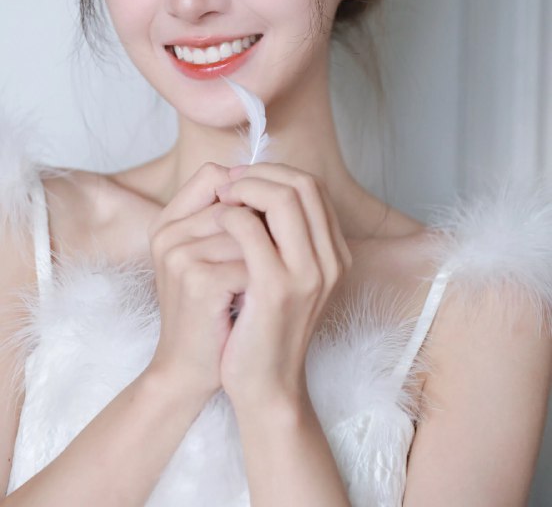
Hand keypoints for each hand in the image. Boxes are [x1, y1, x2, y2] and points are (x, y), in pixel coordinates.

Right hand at [146, 163, 247, 401]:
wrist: (190, 370)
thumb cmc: (211, 310)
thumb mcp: (213, 257)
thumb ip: (228, 216)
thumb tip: (270, 179)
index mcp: (167, 220)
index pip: (212, 174)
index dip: (246, 195)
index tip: (258, 228)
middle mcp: (167, 231)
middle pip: (237, 204)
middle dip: (260, 237)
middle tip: (257, 270)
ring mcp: (179, 254)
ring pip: (250, 233)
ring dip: (264, 262)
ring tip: (251, 290)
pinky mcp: (197, 280)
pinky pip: (253, 263)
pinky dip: (262, 285)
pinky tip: (250, 305)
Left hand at [214, 164, 350, 410]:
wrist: (265, 386)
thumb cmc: (265, 328)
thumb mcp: (286, 278)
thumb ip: (284, 238)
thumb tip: (259, 188)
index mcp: (335, 254)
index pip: (313, 187)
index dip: (275, 173)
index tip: (243, 177)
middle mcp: (331, 260)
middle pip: (303, 184)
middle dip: (261, 172)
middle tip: (229, 181)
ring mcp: (309, 274)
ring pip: (284, 198)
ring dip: (246, 187)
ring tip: (221, 197)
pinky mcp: (278, 288)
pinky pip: (251, 229)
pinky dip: (230, 215)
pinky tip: (214, 223)